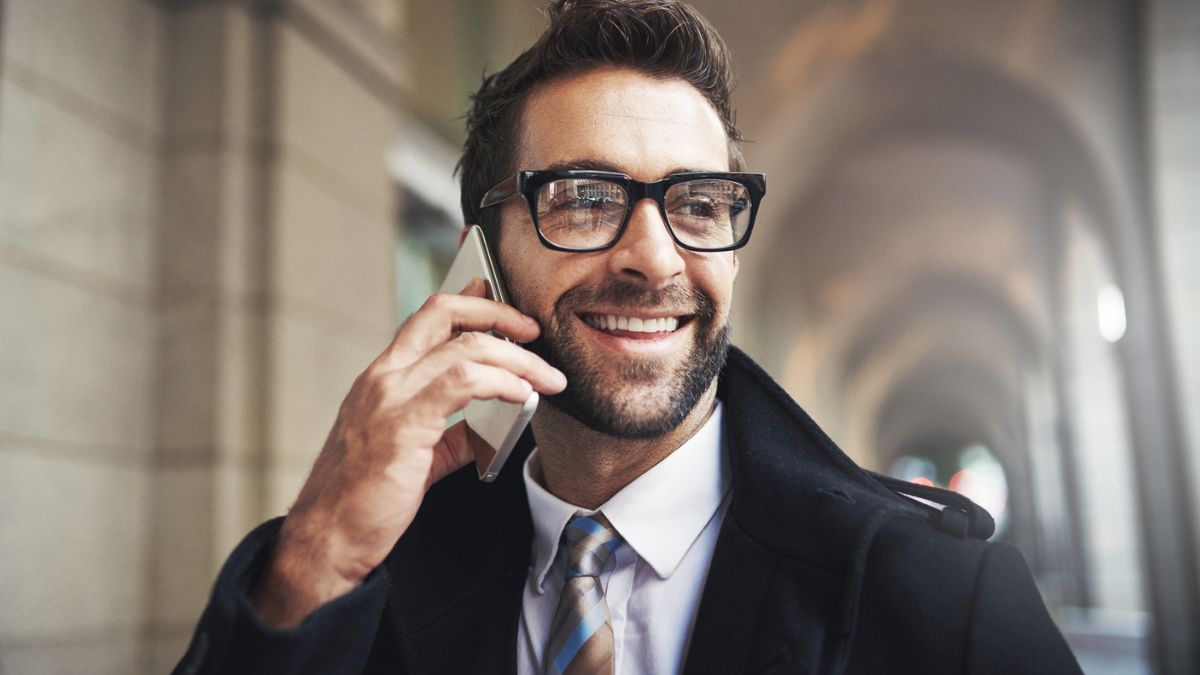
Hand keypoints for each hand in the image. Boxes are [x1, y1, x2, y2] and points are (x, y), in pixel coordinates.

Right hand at [251, 278, 565, 626]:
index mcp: (382, 378)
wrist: (326, 539)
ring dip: (518, 359)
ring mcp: (390, 396)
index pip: (428, 319)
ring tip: (546, 378)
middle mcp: (383, 377)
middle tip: (535, 333)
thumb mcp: (412, 455)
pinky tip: (523, 396)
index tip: (508, 310)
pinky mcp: (403, 424)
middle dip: (499, 313)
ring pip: (465, 346)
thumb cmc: (362, 502)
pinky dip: (503, 383)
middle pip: (444, 313)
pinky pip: (464, 383)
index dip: (473, 304)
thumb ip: (450, 435)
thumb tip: (487, 429)